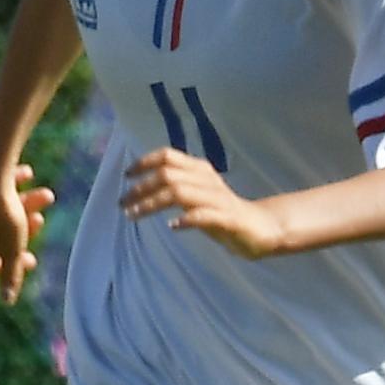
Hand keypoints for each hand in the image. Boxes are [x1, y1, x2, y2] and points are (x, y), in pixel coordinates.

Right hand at [0, 160, 51, 304]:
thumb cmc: (4, 218)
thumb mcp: (13, 250)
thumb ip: (11, 275)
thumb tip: (7, 301)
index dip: (16, 263)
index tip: (31, 259)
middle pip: (3, 236)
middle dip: (27, 229)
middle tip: (42, 220)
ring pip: (4, 212)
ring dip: (28, 204)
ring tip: (48, 194)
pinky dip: (14, 183)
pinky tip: (27, 173)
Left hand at [121, 146, 293, 259]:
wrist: (261, 228)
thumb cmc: (221, 213)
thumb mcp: (195, 195)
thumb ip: (174, 187)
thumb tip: (140, 188)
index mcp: (199, 170)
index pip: (168, 156)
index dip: (144, 162)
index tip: (126, 176)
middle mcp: (207, 180)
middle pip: (168, 175)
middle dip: (141, 188)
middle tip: (123, 204)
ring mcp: (218, 199)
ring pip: (179, 193)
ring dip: (152, 204)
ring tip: (133, 215)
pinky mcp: (228, 219)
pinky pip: (203, 215)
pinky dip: (186, 219)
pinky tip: (173, 226)